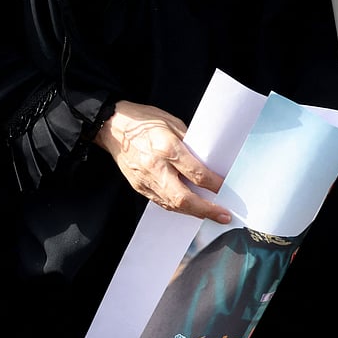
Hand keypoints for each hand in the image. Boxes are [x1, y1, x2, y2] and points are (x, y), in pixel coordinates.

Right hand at [94, 100, 231, 223]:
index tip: (226, 188)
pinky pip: (161, 202)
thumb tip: (207, 161)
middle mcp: (155, 167)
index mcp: (166, 148)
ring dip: (193, 212)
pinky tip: (188, 207)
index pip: (196, 173)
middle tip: (223, 216)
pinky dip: (177, 207)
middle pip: (184, 198)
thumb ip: (190, 145)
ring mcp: (145, 179)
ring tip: (210, 214)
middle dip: (206, 210)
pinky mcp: (138, 186)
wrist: (111, 127)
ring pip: (172, 205)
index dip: (214, 184)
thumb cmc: (142, 121)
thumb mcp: (172, 123)